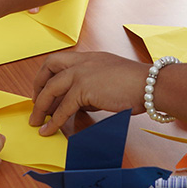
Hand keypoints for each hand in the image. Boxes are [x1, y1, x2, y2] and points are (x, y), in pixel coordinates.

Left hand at [29, 52, 148, 135]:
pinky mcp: (84, 88)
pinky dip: (53, 120)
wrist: (150, 85)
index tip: (44, 90)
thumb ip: (92, 89)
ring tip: (36, 122)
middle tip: (35, 102)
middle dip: (38, 84)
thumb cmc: (138, 85)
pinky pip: (62, 107)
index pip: (61, 60)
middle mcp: (83, 61)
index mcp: (90, 57)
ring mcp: (82, 72)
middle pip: (49, 66)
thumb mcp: (110, 81)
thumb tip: (79, 104)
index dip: (48, 75)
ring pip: (51, 88)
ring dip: (40, 106)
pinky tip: (48, 130)